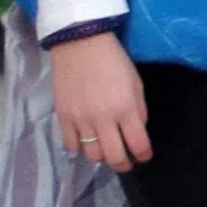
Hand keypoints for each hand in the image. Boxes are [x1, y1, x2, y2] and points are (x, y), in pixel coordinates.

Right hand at [48, 33, 151, 171]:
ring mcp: (80, 119)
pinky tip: (86, 142)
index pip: (138, 145)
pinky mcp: (62, 116)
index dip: (143, 155)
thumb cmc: (114, 60)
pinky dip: (80, 148)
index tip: (144, 156)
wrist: (79, 42)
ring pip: (92, 155)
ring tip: (106, 150)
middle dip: (124, 165)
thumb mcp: (136, 83)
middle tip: (126, 162)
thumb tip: (137, 131)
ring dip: (102, 157)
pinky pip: (71, 144)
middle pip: (114, 157)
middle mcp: (102, 119)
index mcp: (125, 109)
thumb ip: (139, 110)